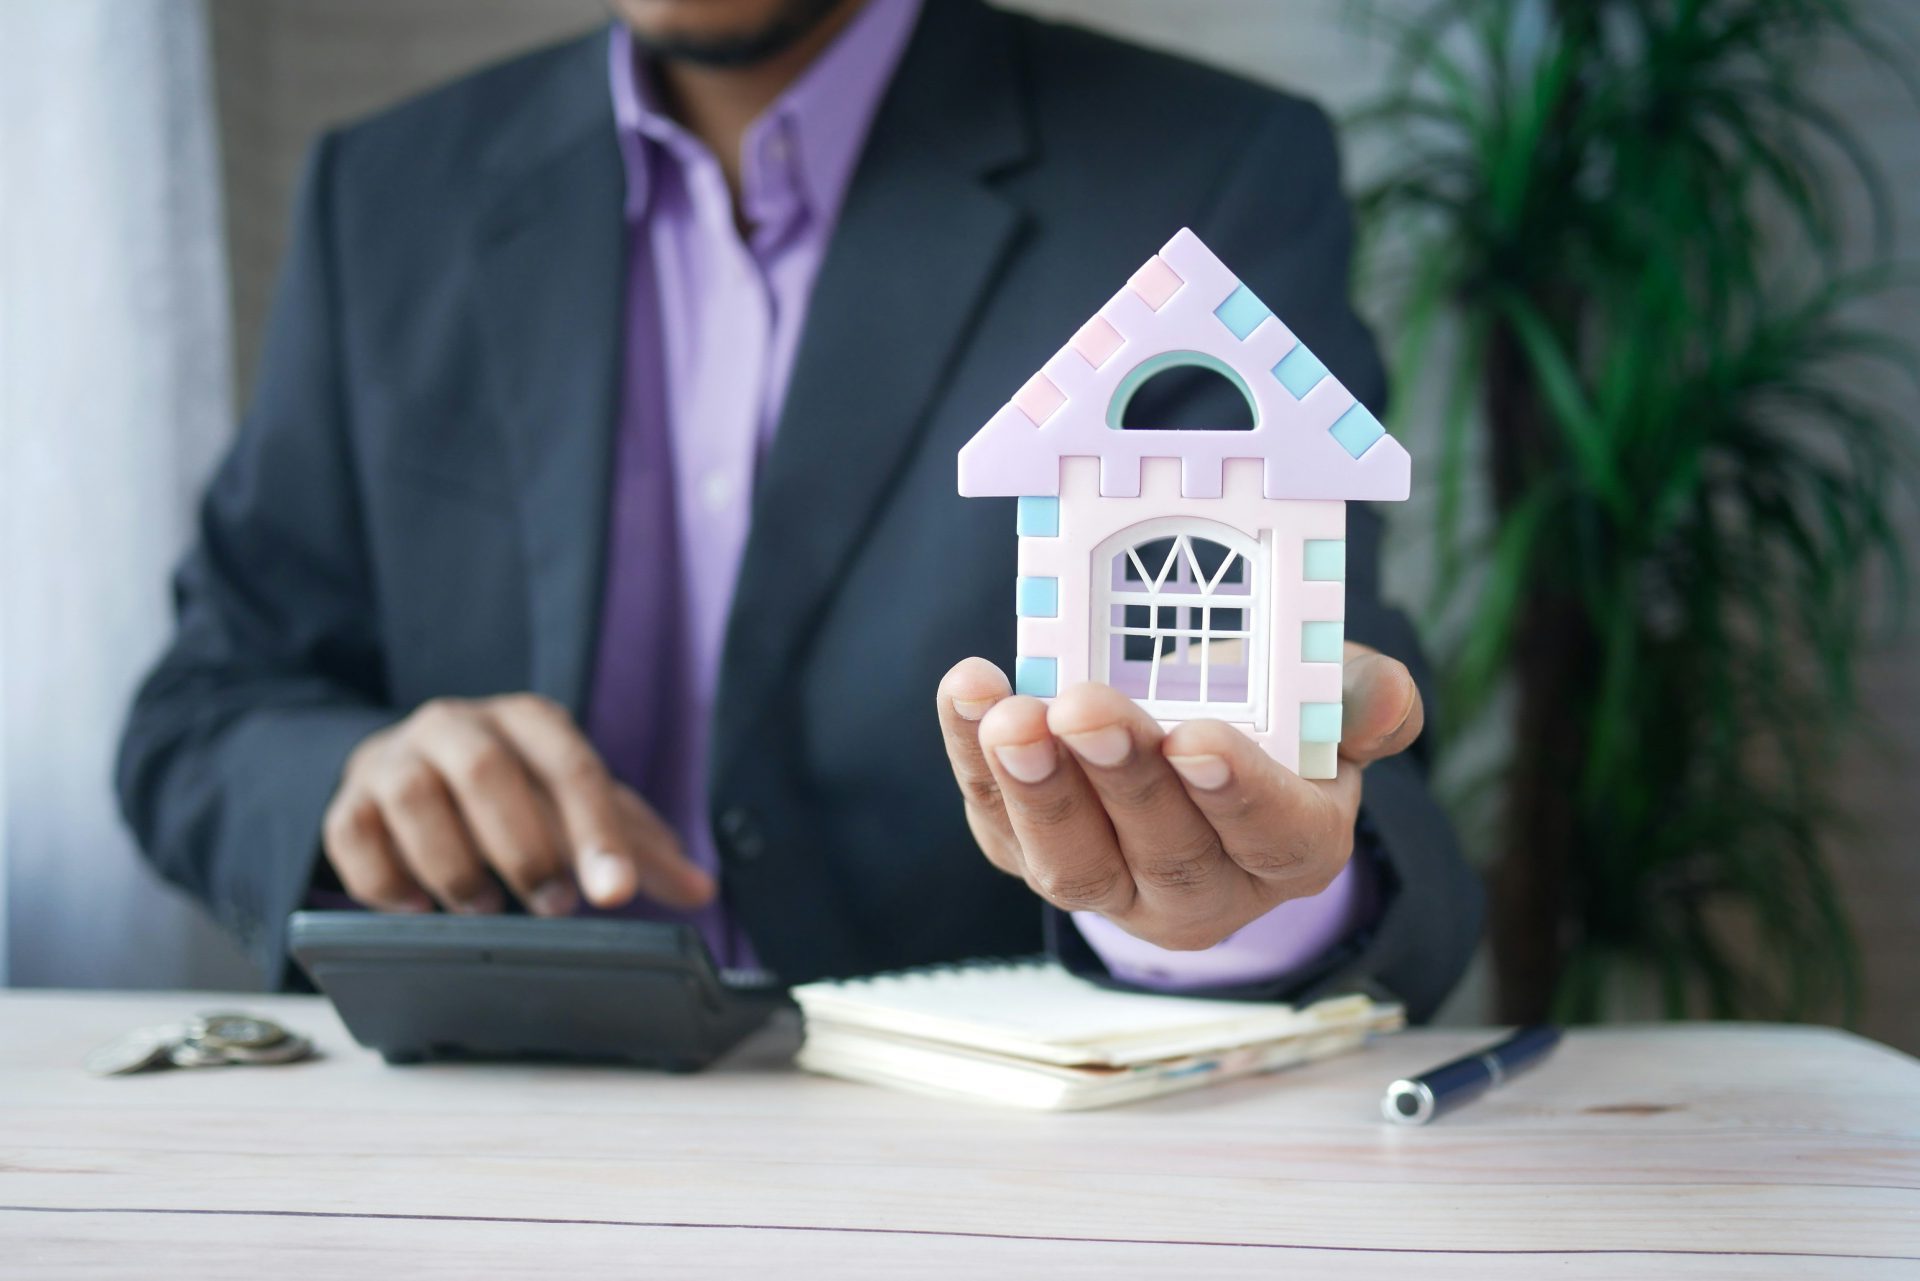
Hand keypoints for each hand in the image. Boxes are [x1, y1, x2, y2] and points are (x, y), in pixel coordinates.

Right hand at [322, 694, 714, 916]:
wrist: (412, 768)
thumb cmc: (515, 793)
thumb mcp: (578, 808)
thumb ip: (638, 847)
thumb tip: (703, 889)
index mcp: (529, 721)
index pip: (571, 768)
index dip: (596, 833)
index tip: (616, 893)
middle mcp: (458, 725)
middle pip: (486, 772)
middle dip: (524, 848)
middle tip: (553, 907)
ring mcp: (395, 759)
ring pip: (414, 798)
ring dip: (453, 865)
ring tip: (484, 909)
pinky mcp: (348, 801)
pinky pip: (352, 834)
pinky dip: (384, 880)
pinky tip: (417, 909)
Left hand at [936, 644, 1421, 950]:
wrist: (1190, 735)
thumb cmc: (1270, 715)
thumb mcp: (1328, 696)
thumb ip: (1360, 696)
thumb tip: (1383, 698)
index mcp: (1294, 849)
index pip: (1272, 836)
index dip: (1235, 792)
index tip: (1195, 738)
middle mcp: (1204, 891)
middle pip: (1164, 854)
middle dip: (1121, 779)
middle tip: (1085, 707)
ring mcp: (1111, 886)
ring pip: (1072, 863)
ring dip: (1037, 788)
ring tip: (1012, 717)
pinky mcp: (1031, 855)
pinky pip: (998, 820)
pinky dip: (973, 757)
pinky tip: (968, 692)